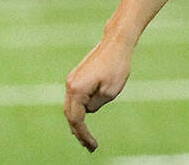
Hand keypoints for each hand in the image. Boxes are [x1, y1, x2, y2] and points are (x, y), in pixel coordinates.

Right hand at [65, 36, 132, 151]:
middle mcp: (70, 85)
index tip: (92, 146)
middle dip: (79, 132)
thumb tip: (88, 109)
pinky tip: (86, 116)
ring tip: (87, 137)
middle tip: (89, 146)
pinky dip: (80, 108)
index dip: (84, 135)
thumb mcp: (111, 92)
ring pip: (73, 106)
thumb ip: (96, 105)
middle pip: (71, 115)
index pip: (77, 120)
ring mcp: (72, 80)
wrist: (117, 42)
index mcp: (76, 90)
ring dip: (79, 120)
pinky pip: (76, 97)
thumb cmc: (117, 66)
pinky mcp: (78, 76)